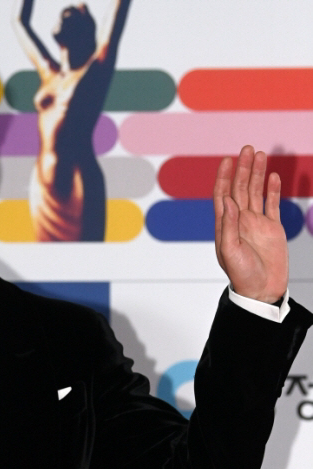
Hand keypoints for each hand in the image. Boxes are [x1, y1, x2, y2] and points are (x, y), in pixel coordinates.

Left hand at [214, 145, 287, 302]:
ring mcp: (256, 223)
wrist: (262, 290)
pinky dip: (272, 190)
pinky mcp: (272, 228)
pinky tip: (273, 176)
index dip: (224, 177)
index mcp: (226, 226)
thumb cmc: (242, 276)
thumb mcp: (230, 252)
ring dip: (257, 174)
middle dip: (242, 169)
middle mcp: (240, 221)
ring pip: (256, 192)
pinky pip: (272, 204)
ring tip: (260, 155)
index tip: (227, 160)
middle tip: (248, 149)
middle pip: (239, 189)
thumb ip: (228, 226)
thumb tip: (228, 201)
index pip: (223, 196)